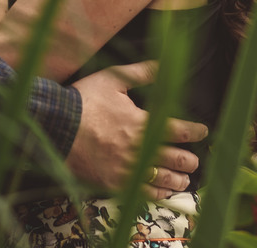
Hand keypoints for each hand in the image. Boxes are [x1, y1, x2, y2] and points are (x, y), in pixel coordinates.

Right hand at [66, 62, 207, 198]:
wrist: (55, 126)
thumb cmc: (84, 100)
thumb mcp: (112, 79)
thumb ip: (141, 73)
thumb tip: (164, 64)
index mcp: (142, 122)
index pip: (179, 130)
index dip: (195, 132)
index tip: (202, 131)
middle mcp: (139, 148)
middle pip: (176, 158)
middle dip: (190, 160)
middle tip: (194, 159)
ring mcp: (127, 168)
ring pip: (164, 178)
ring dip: (179, 179)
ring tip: (184, 178)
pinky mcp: (114, 182)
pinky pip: (143, 193)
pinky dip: (159, 193)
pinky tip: (164, 191)